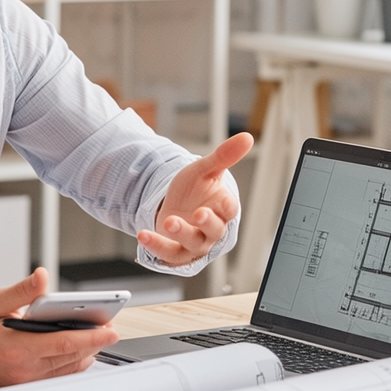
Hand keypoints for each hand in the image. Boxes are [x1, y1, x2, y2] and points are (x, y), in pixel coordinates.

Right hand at [0, 269, 118, 387]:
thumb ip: (22, 291)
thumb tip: (43, 277)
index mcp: (17, 348)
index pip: (65, 343)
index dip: (92, 337)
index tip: (111, 330)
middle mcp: (22, 370)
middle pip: (71, 358)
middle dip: (94, 343)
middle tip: (109, 328)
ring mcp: (22, 381)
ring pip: (66, 370)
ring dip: (85, 355)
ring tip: (97, 337)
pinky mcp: (21, 385)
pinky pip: (54, 377)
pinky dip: (70, 365)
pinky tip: (78, 351)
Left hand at [139, 133, 251, 265]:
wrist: (173, 205)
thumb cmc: (194, 189)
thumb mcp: (205, 169)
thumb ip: (224, 156)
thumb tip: (247, 136)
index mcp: (222, 208)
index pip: (229, 209)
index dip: (227, 206)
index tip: (223, 200)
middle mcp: (211, 229)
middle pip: (214, 230)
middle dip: (207, 223)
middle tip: (199, 213)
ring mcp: (194, 242)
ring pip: (192, 243)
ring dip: (182, 234)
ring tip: (169, 221)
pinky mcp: (176, 252)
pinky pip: (168, 253)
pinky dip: (156, 245)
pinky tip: (143, 234)